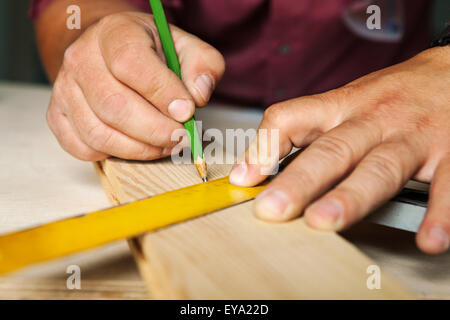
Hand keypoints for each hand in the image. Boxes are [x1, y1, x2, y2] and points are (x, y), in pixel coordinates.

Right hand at [47, 12, 223, 160]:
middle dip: (155, 131)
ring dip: (139, 149)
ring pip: (98, 133)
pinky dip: (113, 155)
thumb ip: (203, 65)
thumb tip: (198, 95)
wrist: (110, 52)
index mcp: (114, 33)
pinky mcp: (58, 115)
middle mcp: (81, 59)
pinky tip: (136, 145)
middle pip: (114, 106)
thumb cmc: (149, 52)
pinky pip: (82, 147)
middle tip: (180, 137)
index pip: (131, 65)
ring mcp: (65, 89)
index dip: (162, 93)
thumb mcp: (184, 46)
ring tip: (164, 145)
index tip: (187, 111)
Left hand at [229, 46, 449, 253]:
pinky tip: (429, 238)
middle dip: (300, 181)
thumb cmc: (393, 94)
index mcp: (342, 107)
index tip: (243, 178)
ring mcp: (412, 136)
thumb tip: (253, 168)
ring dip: (351, 196)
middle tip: (273, 208)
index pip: (292, 116)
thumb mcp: (344, 102)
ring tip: (324, 221)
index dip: (264, 145)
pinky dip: (440, 212)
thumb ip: (302, 131)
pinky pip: (447, 183)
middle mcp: (373, 121)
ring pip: (379, 167)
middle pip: (332, 149)